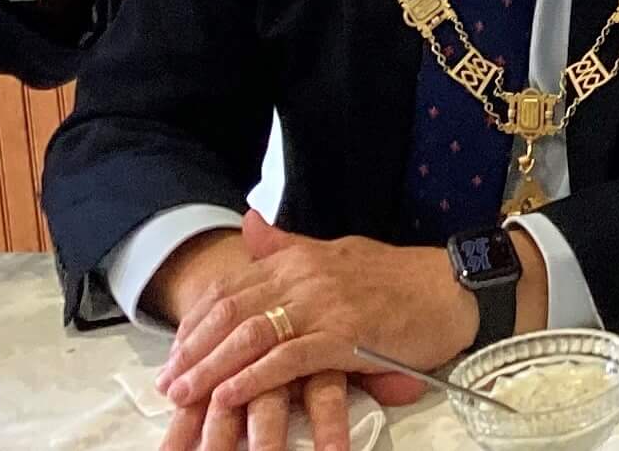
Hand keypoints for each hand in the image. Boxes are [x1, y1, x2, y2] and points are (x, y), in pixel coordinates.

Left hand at [153, 211, 440, 442]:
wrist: (451, 289)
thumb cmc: (396, 279)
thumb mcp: (335, 253)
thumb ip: (288, 247)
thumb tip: (248, 223)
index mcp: (297, 258)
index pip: (231, 288)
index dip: (196, 322)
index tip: (173, 351)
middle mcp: (303, 276)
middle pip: (231, 312)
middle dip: (193, 349)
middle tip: (167, 382)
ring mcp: (323, 305)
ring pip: (251, 336)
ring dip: (212, 367)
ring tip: (185, 394)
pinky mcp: (344, 336)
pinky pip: (287, 359)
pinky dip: (253, 378)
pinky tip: (229, 395)